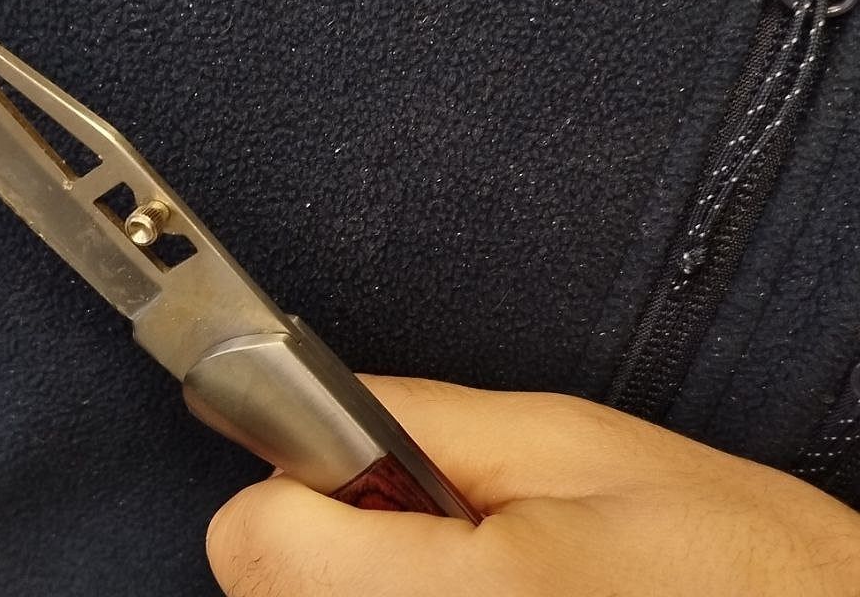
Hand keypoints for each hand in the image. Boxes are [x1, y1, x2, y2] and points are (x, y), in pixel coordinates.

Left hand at [206, 375, 859, 595]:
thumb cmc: (733, 569)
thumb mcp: (571, 446)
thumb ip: (415, 418)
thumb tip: (311, 405)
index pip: (252, 537)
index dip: (303, 482)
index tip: (362, 471)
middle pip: (265, 583)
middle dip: (334, 534)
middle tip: (443, 527)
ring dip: (363, 583)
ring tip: (478, 577)